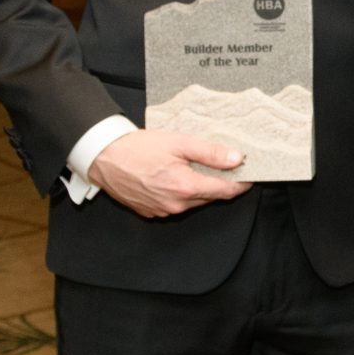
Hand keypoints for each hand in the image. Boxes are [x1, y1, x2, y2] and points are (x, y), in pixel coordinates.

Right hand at [86, 129, 250, 218]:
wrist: (103, 157)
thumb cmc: (138, 148)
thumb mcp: (179, 142)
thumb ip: (210, 153)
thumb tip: (237, 159)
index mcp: (185, 188)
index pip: (226, 191)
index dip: (241, 183)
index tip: (250, 175)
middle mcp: (175, 205)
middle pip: (210, 197)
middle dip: (220, 183)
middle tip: (224, 165)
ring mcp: (162, 211)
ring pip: (193, 202)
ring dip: (199, 188)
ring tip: (194, 168)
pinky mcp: (150, 212)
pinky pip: (174, 205)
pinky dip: (180, 193)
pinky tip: (174, 177)